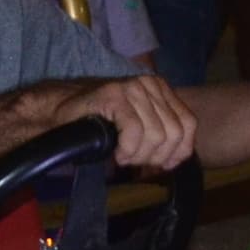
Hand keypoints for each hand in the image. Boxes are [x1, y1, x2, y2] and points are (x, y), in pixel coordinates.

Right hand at [74, 75, 195, 171]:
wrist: (60, 110)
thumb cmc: (100, 122)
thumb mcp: (138, 126)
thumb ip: (160, 135)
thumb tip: (177, 159)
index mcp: (161, 89)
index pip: (189, 124)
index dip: (179, 151)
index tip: (162, 165)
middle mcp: (150, 84)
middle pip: (174, 133)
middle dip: (156, 156)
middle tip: (135, 162)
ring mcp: (133, 87)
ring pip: (156, 135)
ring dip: (140, 156)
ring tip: (124, 157)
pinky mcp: (114, 95)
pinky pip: (134, 132)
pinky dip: (128, 150)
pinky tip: (118, 154)